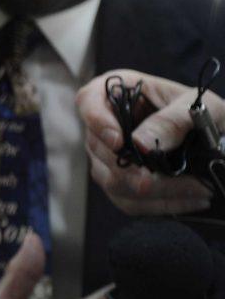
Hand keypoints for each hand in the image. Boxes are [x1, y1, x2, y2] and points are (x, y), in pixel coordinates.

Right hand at [76, 69, 218, 215]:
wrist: (217, 136)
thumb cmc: (205, 113)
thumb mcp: (200, 106)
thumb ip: (173, 119)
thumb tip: (140, 145)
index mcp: (119, 92)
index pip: (88, 102)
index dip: (97, 122)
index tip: (120, 142)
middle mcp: (105, 125)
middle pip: (100, 150)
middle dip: (139, 170)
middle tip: (183, 179)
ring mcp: (107, 156)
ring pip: (112, 181)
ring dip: (156, 192)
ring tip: (198, 190)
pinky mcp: (119, 182)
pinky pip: (126, 202)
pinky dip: (158, 205)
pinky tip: (190, 200)